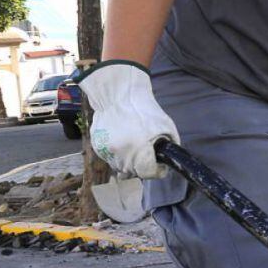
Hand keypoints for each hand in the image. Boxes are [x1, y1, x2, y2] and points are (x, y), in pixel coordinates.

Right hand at [76, 61, 178, 178]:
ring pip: (120, 166)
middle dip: (143, 166)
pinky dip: (117, 153)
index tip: (159, 164)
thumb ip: (170, 147)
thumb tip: (167, 161)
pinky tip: (122, 140)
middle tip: (147, 154)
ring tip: (134, 146)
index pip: (148, 173)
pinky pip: (110, 157)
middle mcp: (120, 153)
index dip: (157, 170)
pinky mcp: (96, 145)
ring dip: (129, 161)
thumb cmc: (144, 109)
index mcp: (138, 150)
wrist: (117, 93)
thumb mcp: (166, 127)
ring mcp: (106, 150)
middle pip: (134, 172)